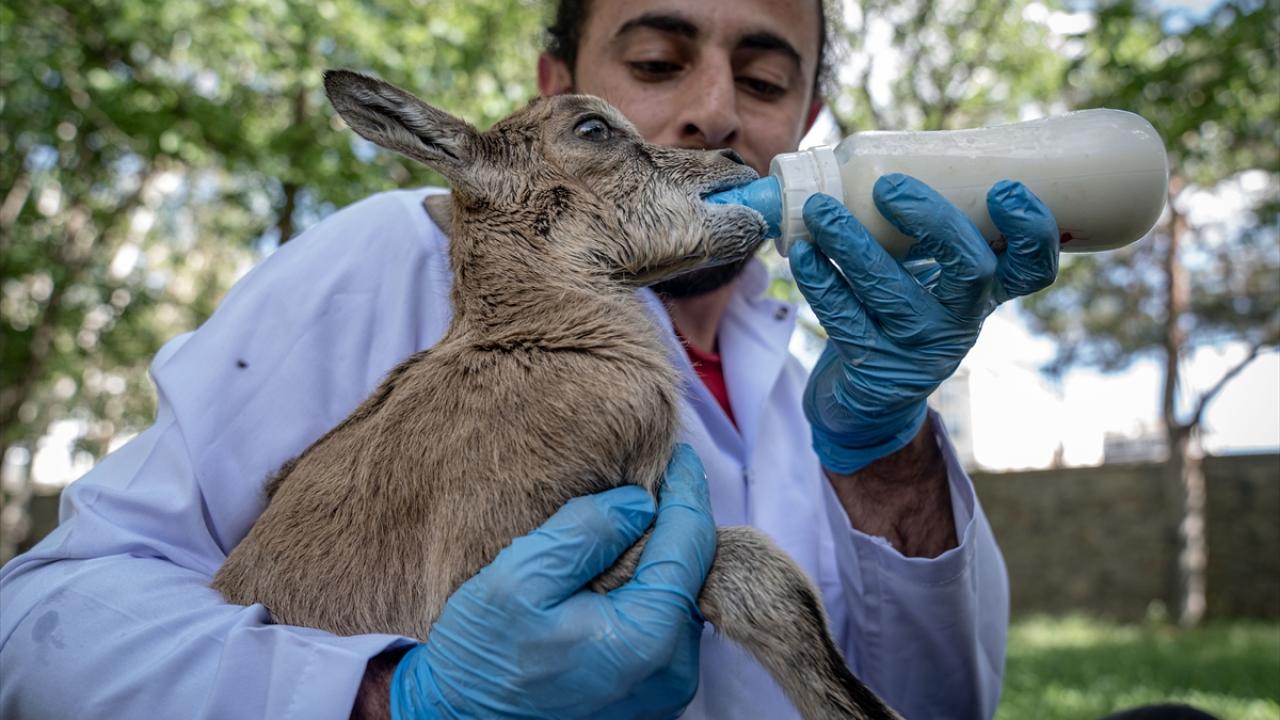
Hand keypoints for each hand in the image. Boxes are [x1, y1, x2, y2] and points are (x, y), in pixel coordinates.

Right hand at [390, 444, 715, 719]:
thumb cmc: (482, 658)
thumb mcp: (519, 578)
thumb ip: (585, 531)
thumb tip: (638, 502)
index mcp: (647, 637)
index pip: (690, 546)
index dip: (687, 492)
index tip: (680, 454)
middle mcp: (672, 668)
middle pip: (691, 572)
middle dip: (671, 526)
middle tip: (642, 485)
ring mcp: (665, 686)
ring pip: (677, 597)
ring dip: (655, 561)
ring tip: (619, 533)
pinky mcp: (651, 692)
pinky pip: (663, 624)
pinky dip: (644, 592)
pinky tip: (611, 577)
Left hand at [788, 174, 1057, 473]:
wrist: (871, 397)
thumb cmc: (903, 313)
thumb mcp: (933, 281)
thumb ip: (929, 232)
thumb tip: (895, 153)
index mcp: (986, 292)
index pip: (1032, 267)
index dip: (1032, 232)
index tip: (1007, 190)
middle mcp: (961, 320)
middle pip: (970, 272)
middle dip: (934, 223)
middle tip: (889, 187)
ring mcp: (919, 348)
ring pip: (892, 292)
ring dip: (853, 243)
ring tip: (820, 209)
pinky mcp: (874, 367)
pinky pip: (844, 318)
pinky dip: (821, 281)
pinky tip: (805, 254)